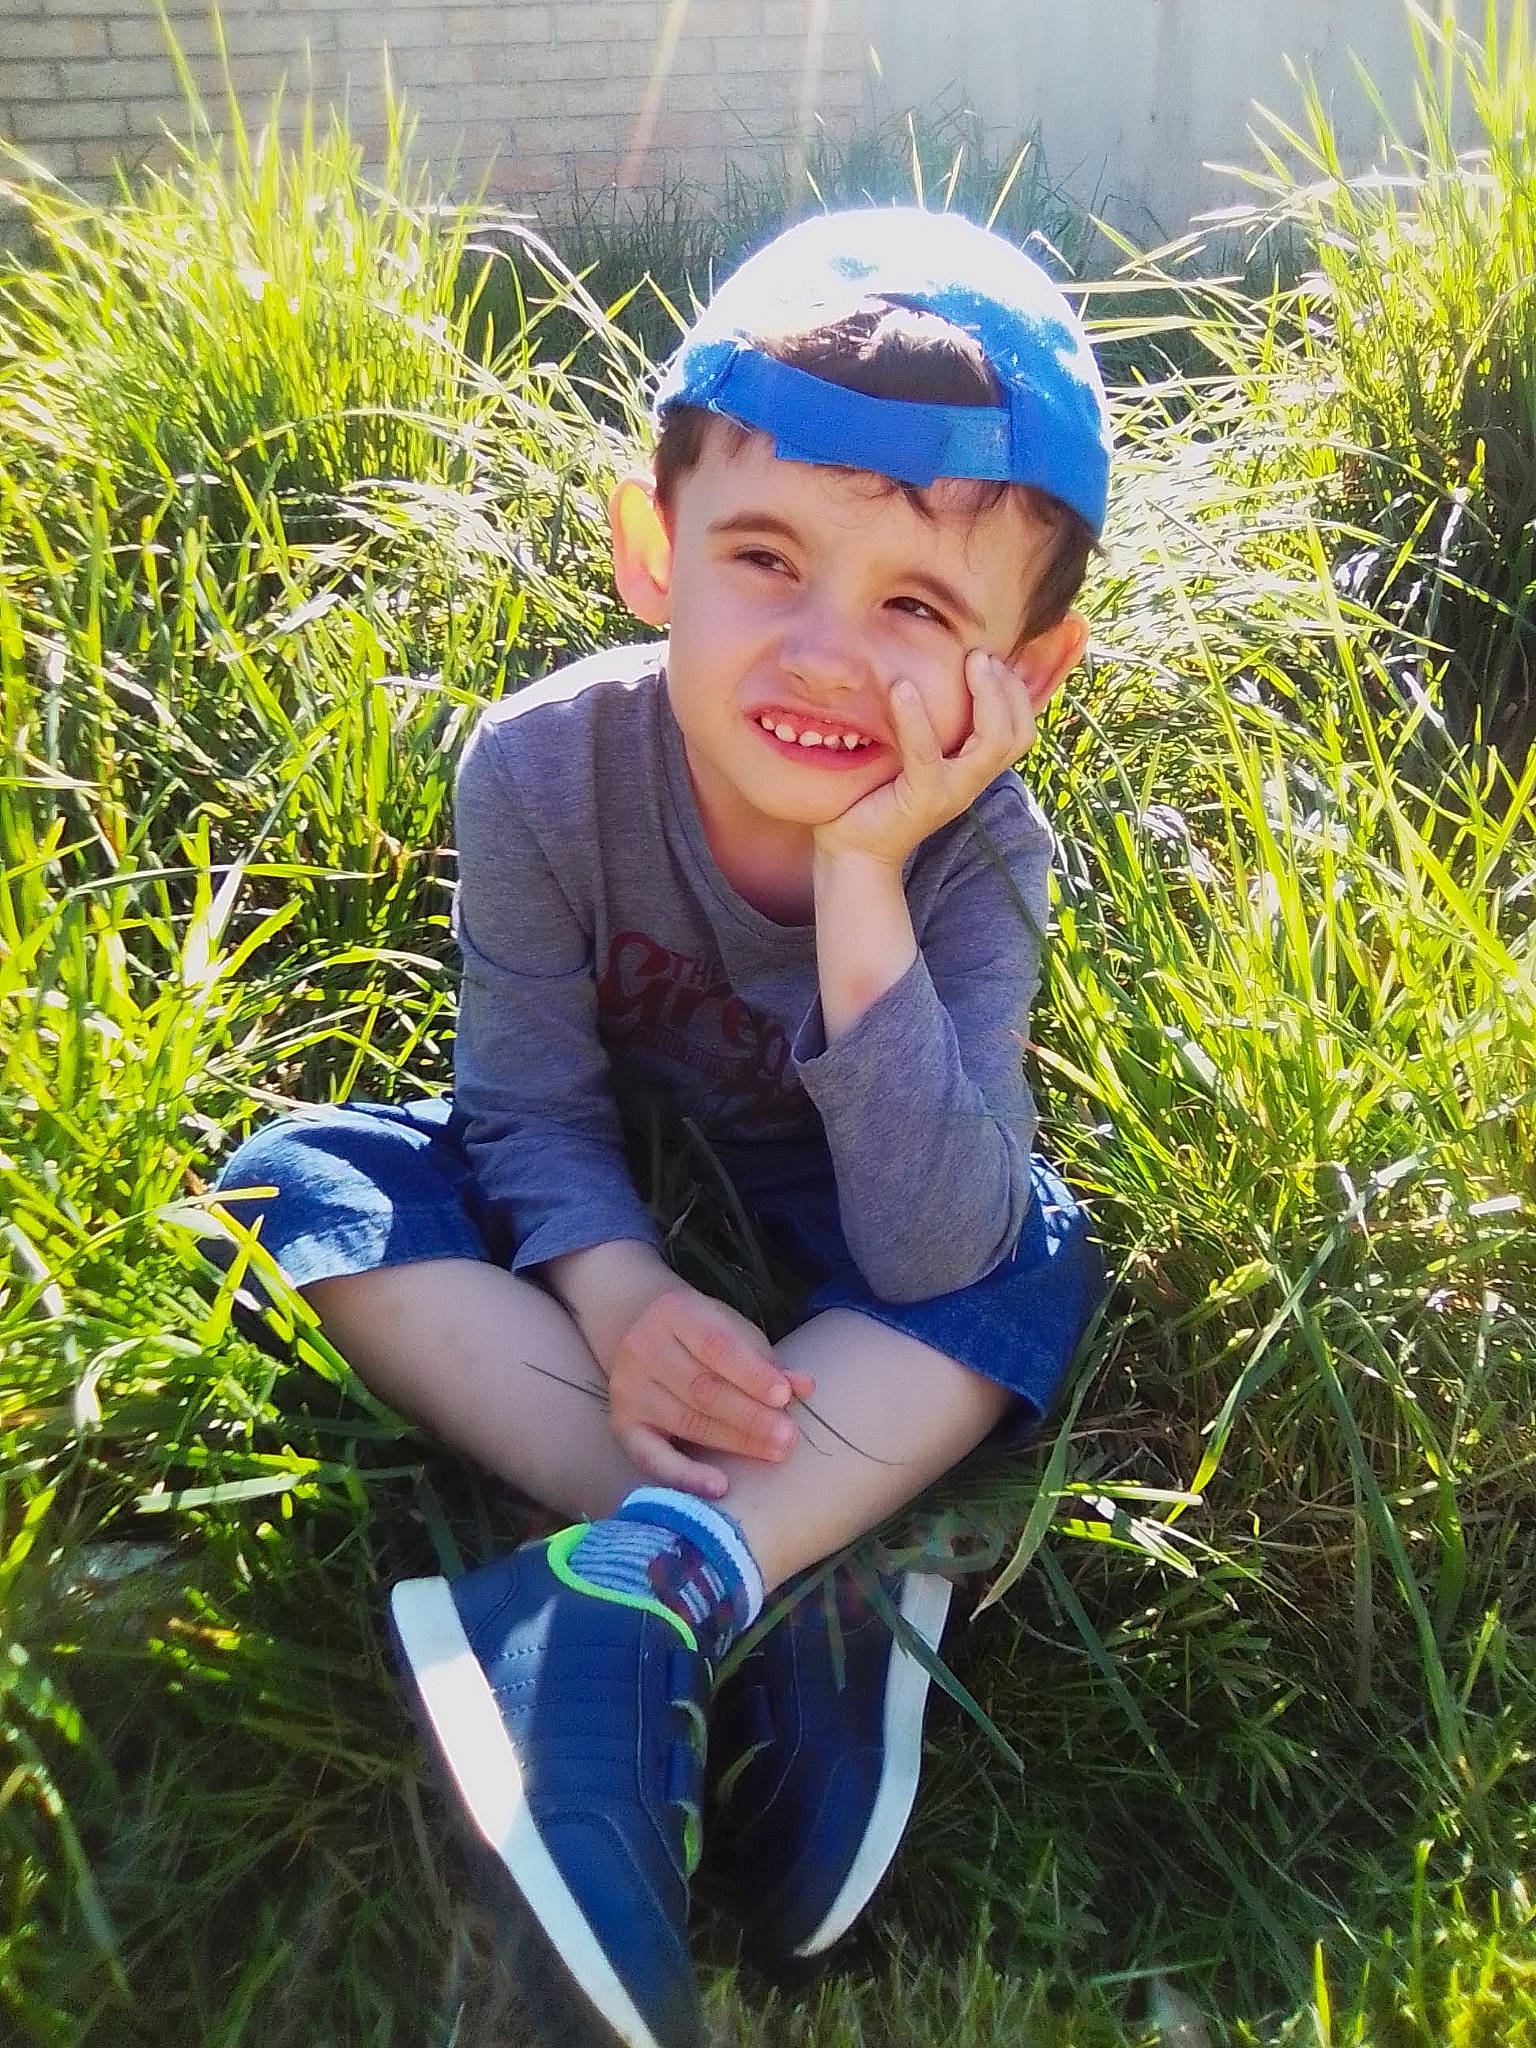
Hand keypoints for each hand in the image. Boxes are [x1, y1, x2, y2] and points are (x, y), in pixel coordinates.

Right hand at [605, 1284, 815, 1496]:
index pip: (717, 1346)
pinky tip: (718, 1486)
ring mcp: (627, 1388)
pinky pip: (650, 1457)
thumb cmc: (702, 1336)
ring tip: (773, 1453)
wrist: (642, 1333)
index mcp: (674, 1312)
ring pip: (686, 1421)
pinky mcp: (621, 1424)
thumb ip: (766, 1362)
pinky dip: (685, 1475)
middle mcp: (642, 1347)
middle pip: (702, 1389)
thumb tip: (805, 1387)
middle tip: (788, 1438)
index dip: (752, 1374)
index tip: (785, 1397)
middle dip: (750, 1416)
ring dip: (734, 1442)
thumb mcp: (734, 1333)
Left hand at [812, 648, 1040, 869]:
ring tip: (968, 663)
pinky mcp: (920, 799)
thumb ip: (928, 728)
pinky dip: (917, 719)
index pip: (1020, 732)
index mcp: (973, 771)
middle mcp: (970, 783)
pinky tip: (902, 689)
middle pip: (1018, 735)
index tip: (990, 660)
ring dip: (986, 697)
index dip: (1016, 694)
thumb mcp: (911, 757)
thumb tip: (921, 671)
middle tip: (981, 656)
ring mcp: (950, 793)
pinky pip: (926, 754)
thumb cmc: (875, 797)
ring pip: (992, 745)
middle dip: (1008, 689)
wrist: (853, 854)